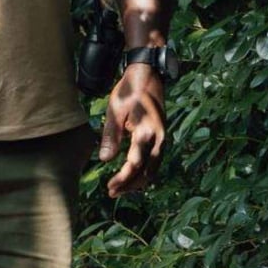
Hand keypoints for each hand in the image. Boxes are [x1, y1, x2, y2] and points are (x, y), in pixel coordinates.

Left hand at [99, 65, 166, 196]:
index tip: (109, 187)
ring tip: (120, 189)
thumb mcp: (115, 111)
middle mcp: (159, 138)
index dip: (122, 178)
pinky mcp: (162, 137)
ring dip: (137, 181)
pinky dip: (144, 172)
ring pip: (153, 168)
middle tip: (112, 193)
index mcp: (146, 131)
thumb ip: (110, 136)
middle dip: (129, 185)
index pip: (135, 163)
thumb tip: (105, 160)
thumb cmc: (129, 91)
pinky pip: (155, 161)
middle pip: (146, 171)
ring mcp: (163, 138)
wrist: (148, 75)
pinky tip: (132, 177)